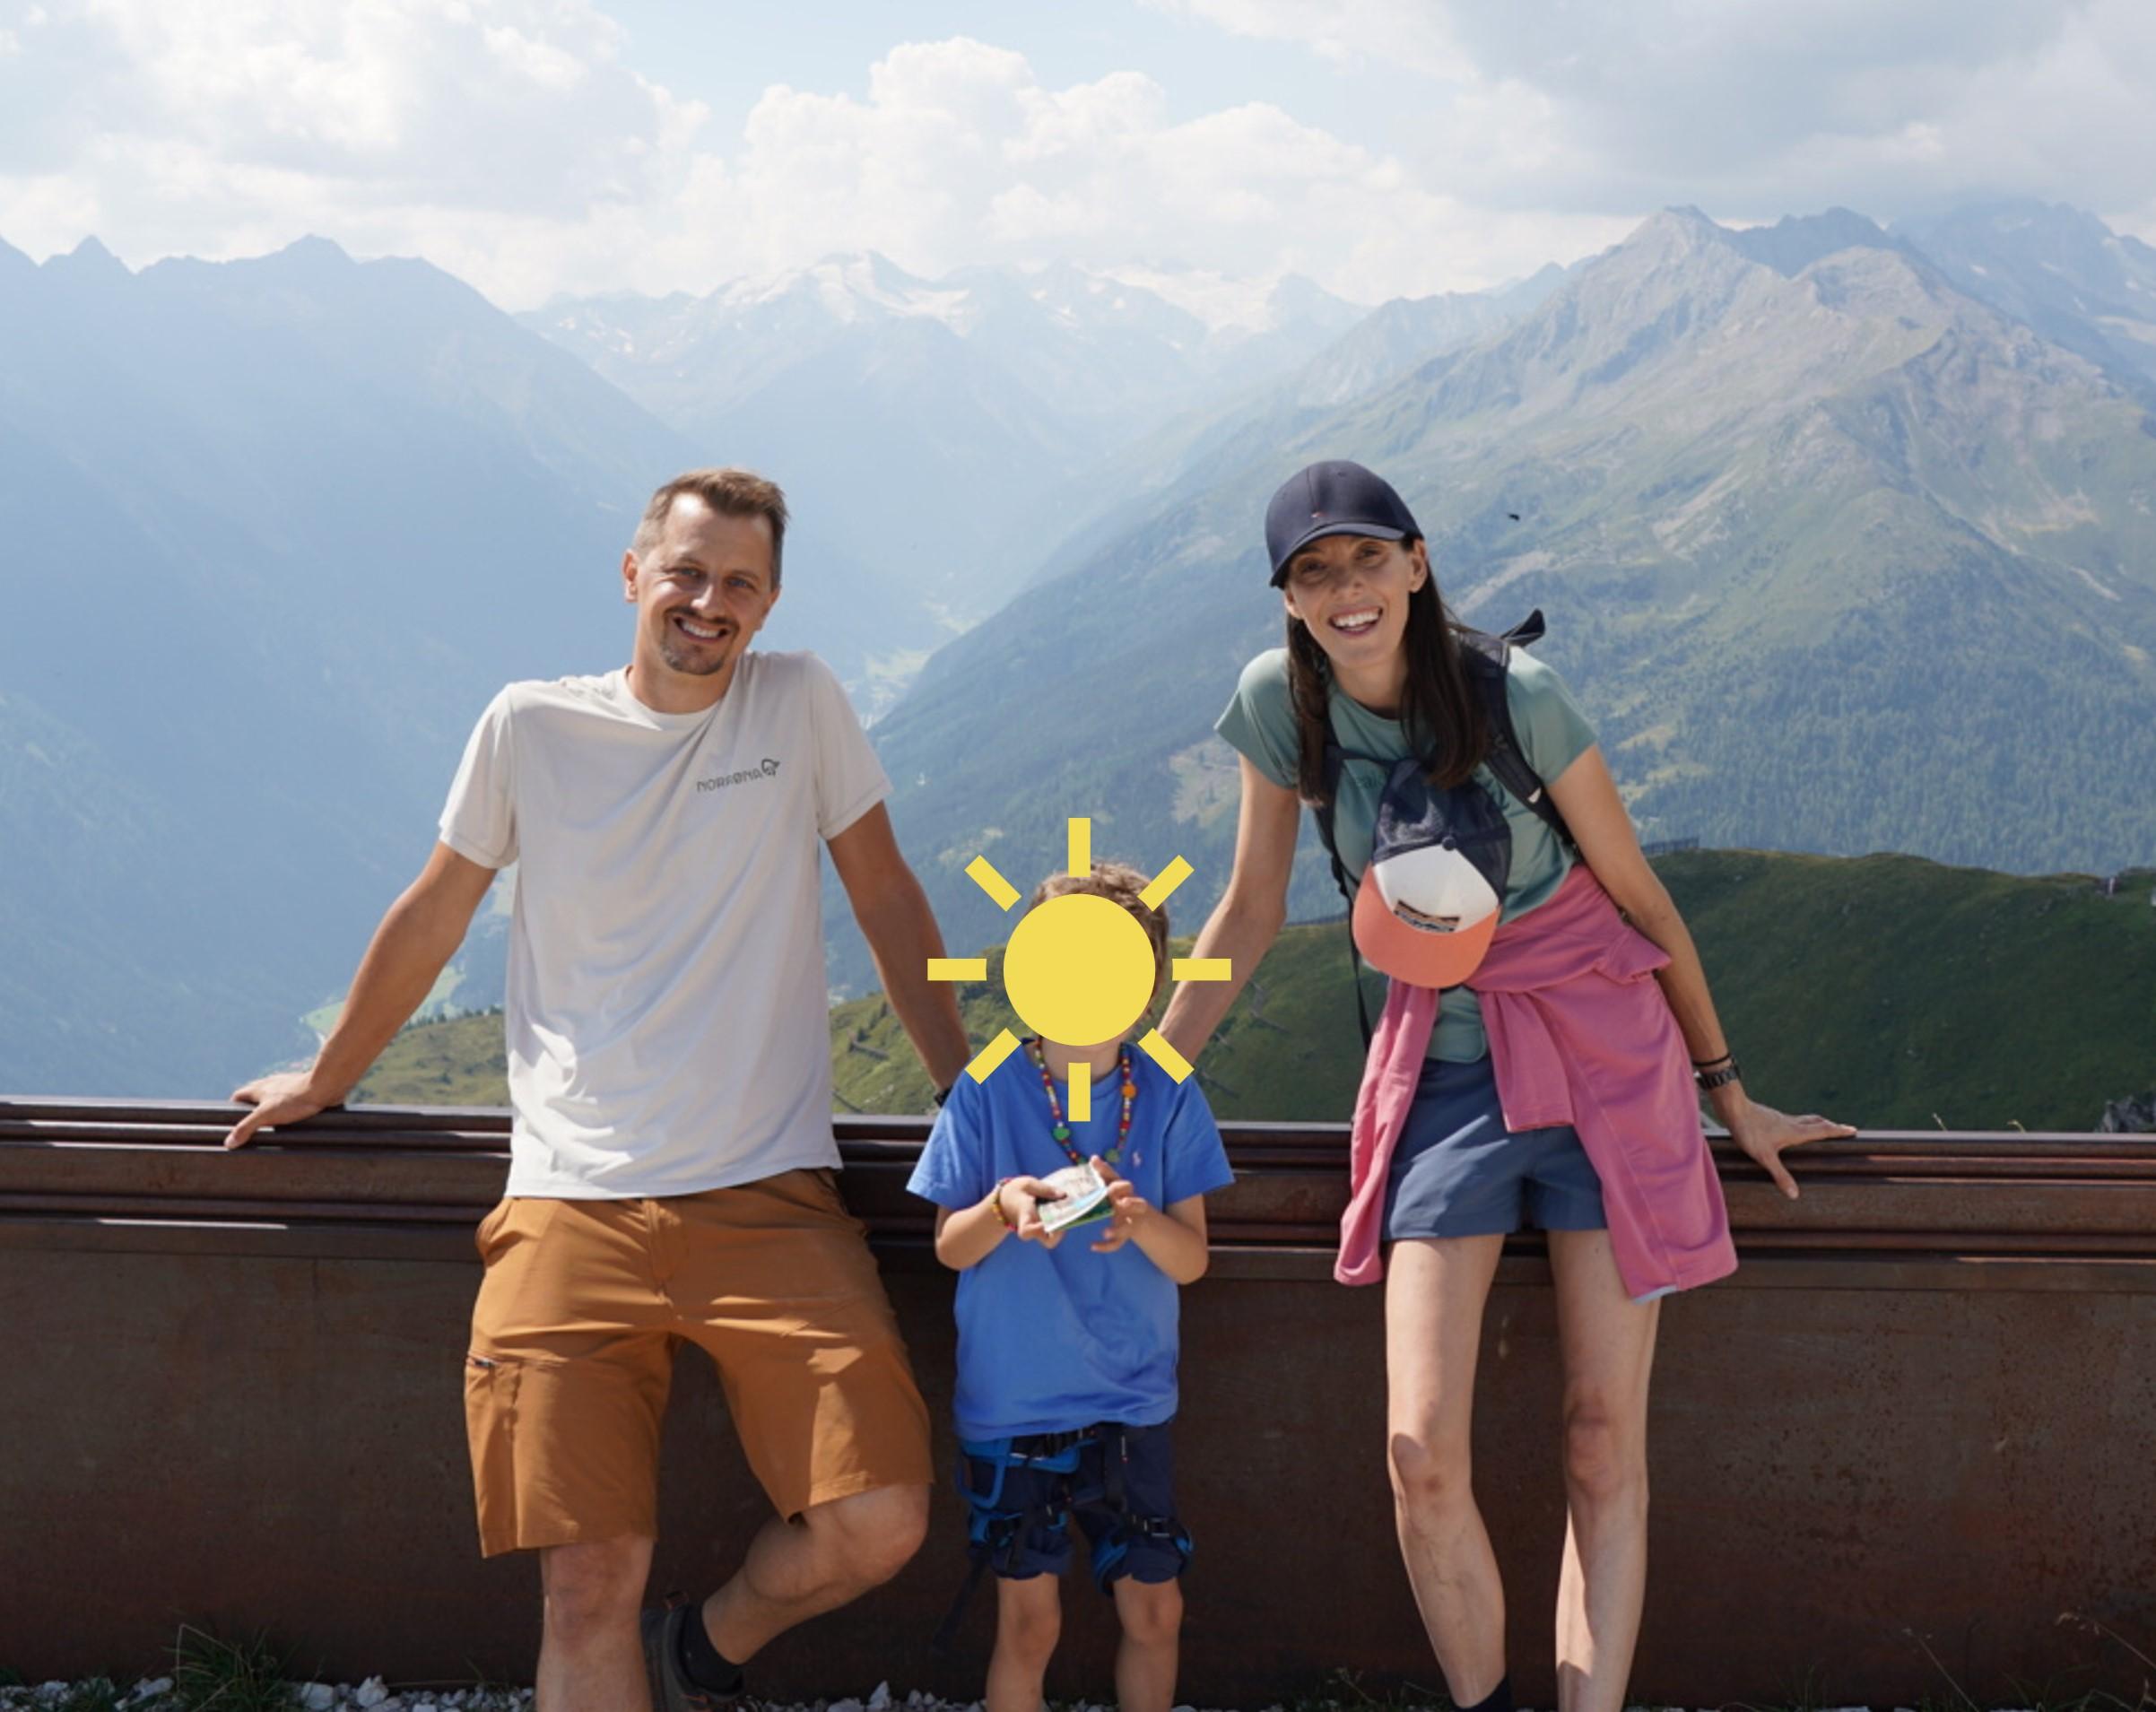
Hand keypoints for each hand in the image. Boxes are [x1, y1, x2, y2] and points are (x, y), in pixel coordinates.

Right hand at [224, 1070, 341, 1149]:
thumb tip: (229, 1142)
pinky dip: (287, 1110)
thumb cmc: (295, 1099)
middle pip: (255, 1096)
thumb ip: (246, 1127)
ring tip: (271, 1126)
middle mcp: (272, 1085)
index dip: (233, 1107)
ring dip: (271, 1109)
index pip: (238, 1095)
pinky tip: (291, 1119)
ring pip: (274, 1098)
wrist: (325, 1087)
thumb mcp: (266, 1115)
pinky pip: (290, 1101)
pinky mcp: (302, 1092)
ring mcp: (288, 1087)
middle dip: (251, 1110)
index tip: (232, 1120)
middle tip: (251, 1126)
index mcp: (259, 1088)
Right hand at [999, 1176, 1065, 1248]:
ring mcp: (1041, 1230)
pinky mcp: (1047, 1227)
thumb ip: (1044, 1189)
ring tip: (1070, 1208)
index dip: (1037, 1230)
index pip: (1027, 1231)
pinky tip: (1067, 1206)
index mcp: (1024, 1217)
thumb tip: (1063, 1195)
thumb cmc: (1016, 1192)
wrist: (1006, 1202)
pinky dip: (1064, 1220)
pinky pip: (1058, 1229)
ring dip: (1065, 1225)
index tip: (1044, 1221)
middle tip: (1066, 1216)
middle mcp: (1034, 1228)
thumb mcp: (1027, 1184)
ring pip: (1055, 1238)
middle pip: (1048, 1242)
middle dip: (1060, 1233)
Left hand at [1089, 1157, 1153, 1252]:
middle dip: (1131, 1203)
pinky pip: (1119, 1242)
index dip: (1110, 1175)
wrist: (1139, 1219)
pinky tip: (1093, 1246)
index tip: (1098, 1169)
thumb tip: (1093, 1158)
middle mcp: (1130, 1204)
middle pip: (1137, 1203)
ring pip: (1128, 1226)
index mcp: (1124, 1191)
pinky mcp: (1126, 1234)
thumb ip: (1103, 1173)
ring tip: (1105, 1232)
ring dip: (1117, 1229)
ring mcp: (1130, 1221)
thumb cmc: (1120, 1198)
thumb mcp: (1113, 1185)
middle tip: (1122, 1203)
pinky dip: (1107, 1246)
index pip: (1120, 1181)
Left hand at [1720, 1095, 1854, 1199]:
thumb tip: (1795, 1195)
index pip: (1823, 1130)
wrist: (1734, 1109)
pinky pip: (1793, 1119)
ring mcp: (1781, 1118)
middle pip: (1817, 1122)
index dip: (1838, 1131)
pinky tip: (1792, 1127)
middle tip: (1843, 1129)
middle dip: (1831, 1126)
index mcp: (1796, 1132)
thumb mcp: (1765, 1157)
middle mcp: (1792, 1123)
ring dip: (1818, 1123)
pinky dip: (1801, 1123)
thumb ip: (1780, 1175)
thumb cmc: (1749, 1132)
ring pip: (1805, 1119)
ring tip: (1823, 1127)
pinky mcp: (1771, 1117)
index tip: (1853, 1130)